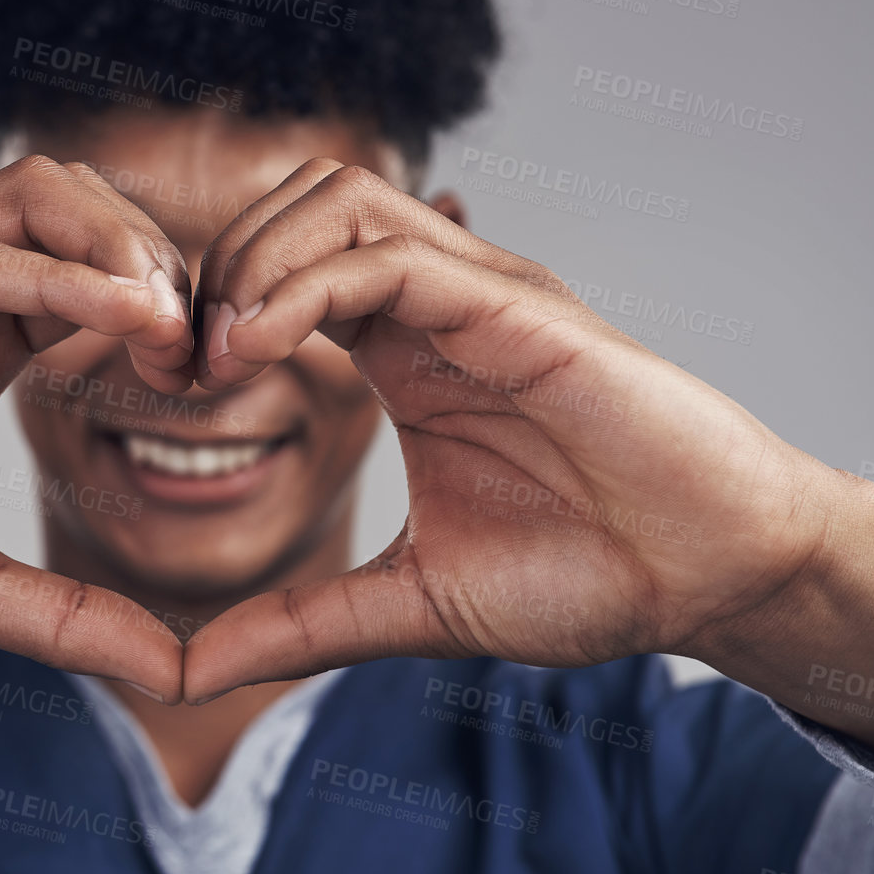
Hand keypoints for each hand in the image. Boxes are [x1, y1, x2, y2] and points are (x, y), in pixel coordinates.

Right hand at [0, 156, 194, 691]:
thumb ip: (66, 618)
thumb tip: (175, 675)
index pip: (106, 282)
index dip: (176, 316)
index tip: (220, 381)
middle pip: (88, 213)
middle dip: (166, 264)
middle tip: (207, 350)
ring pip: (36, 197)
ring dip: (121, 245)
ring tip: (171, 322)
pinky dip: (52, 272)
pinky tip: (120, 313)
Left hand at [180, 161, 843, 703]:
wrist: (706, 581)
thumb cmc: (585, 575)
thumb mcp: (406, 605)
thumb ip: (296, 626)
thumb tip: (184, 674)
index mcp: (402, 352)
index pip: (280, 269)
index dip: (208, 309)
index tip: (167, 386)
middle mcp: (435, 306)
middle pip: (296, 205)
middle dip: (216, 267)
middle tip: (178, 362)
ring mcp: (478, 296)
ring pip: (338, 199)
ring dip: (254, 260)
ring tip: (219, 354)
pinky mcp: (520, 310)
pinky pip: (394, 257)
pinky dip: (306, 286)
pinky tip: (259, 351)